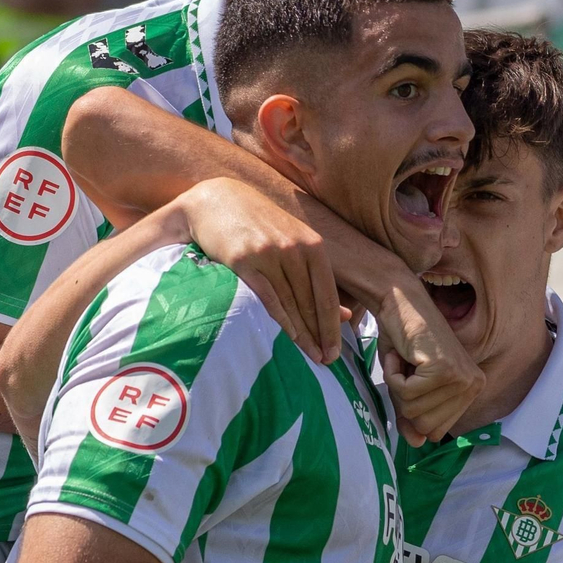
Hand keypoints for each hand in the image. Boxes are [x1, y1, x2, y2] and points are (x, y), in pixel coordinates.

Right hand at [179, 178, 345, 364]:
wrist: (217, 202)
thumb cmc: (259, 226)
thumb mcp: (294, 243)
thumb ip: (318, 277)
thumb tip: (346, 315)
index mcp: (313, 245)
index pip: (328, 294)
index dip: (333, 326)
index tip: (336, 350)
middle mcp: (294, 248)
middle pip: (311, 302)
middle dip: (320, 334)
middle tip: (327, 361)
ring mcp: (269, 254)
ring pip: (290, 303)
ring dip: (301, 334)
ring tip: (310, 356)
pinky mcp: (243, 260)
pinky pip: (266, 297)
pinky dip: (279, 320)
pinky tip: (287, 338)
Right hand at [371, 281, 483, 445]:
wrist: (400, 302)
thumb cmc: (404, 342)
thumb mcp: (408, 386)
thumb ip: (412, 417)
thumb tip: (417, 444)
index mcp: (472, 390)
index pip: (437, 432)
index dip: (414, 411)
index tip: (412, 380)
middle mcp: (474, 385)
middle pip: (426, 427)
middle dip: (404, 400)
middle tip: (407, 369)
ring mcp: (461, 378)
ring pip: (415, 411)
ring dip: (398, 386)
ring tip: (406, 360)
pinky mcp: (444, 369)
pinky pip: (407, 394)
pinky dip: (394, 376)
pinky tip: (403, 355)